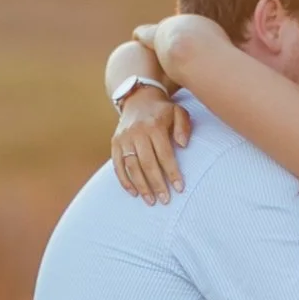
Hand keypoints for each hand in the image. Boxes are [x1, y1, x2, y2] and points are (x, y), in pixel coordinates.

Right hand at [112, 86, 191, 203]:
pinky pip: (117, 165)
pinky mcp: (115, 143)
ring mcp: (124, 138)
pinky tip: (134, 192)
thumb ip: (183, 127)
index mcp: (154, 126)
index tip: (179, 188)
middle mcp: (137, 133)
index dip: (172, 172)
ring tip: (151, 201)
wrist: (138, 98)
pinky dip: (124, 180)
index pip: (164, 154)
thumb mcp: (178, 112)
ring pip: (131, 166)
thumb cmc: (162, 110)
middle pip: (147, 163)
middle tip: (165, 200)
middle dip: (157, 184)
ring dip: (141, 186)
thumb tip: (183, 145)